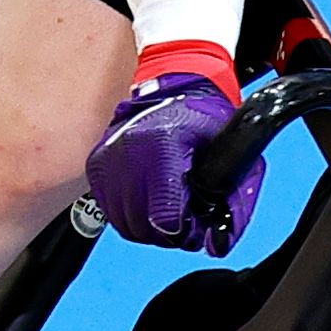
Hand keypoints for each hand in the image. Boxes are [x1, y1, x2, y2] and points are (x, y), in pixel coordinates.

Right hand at [87, 48, 257, 252]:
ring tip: (167, 208)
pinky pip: (110, 209)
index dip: (185, 231)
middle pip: (142, 226)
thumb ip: (233, 203)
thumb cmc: (204, 118)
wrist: (173, 87)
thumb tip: (218, 244)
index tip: (195, 224)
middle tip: (184, 219)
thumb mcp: (233, 157)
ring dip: (147, 226)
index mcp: (162, 148)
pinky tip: (148, 199)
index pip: (165, 218)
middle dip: (167, 232)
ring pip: (124, 223)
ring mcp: (108, 160)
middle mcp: (128, 154)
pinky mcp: (97, 165)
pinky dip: (130, 213)